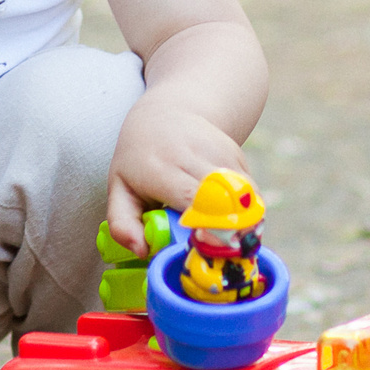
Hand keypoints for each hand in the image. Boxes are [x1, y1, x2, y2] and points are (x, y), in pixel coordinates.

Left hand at [104, 94, 247, 254]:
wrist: (165, 114)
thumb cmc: (138, 159)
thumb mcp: (119, 188)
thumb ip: (123, 223)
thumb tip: (142, 251)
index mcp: (159, 169)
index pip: (189, 199)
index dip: (204, 226)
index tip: (207, 249)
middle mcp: (190, 155)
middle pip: (221, 198)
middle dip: (228, 230)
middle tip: (226, 255)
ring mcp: (217, 151)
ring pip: (242, 195)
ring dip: (242, 222)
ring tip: (233, 241)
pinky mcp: (236, 153)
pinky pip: (250, 190)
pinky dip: (247, 209)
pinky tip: (234, 219)